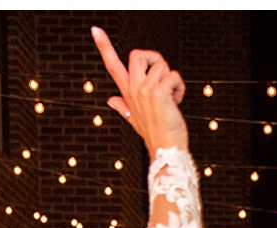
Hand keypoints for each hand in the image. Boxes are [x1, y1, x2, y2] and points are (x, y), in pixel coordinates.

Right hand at [91, 30, 186, 152]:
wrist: (166, 148)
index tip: (96, 30)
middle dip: (154, 58)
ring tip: (172, 97)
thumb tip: (111, 100)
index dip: (104, 46)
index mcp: (127, 92)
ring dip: (172, 79)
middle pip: (137, 54)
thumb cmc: (155, 133)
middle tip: (163, 76)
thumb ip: (122, 107)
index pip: (112, 65)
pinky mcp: (158, 92)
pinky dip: (180, 87)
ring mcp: (145, 90)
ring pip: (161, 65)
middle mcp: (134, 88)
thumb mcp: (135, 119)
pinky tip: (177, 101)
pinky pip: (174, 76)